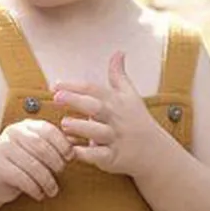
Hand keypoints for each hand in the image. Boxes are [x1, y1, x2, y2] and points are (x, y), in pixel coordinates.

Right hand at [0, 118, 74, 204]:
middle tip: (61, 173)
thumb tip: (79, 146)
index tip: (70, 157)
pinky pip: (21, 178)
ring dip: (46, 180)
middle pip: (41, 147)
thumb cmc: (20, 167)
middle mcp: (12, 133)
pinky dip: (34, 189)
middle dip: (55, 162)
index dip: (62, 144)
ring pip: (32, 165)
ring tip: (52, 190)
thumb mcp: (37, 153)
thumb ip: (53, 147)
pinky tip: (39, 194)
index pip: (47, 130)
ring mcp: (1, 148)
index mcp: (25, 126)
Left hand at [53, 52, 162, 177]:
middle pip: (96, 106)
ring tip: (64, 124)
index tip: (56, 85)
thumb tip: (118, 53)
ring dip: (81, 127)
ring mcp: (115, 138)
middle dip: (77, 101)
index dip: (75, 86)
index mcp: (116, 101)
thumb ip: (118, 75)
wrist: (153, 150)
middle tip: (57, 98)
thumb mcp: (130, 95)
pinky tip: (73, 150)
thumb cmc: (136, 121)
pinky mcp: (113, 157)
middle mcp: (115, 118)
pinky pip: (100, 155)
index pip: (94, 90)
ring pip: (98, 132)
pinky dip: (87, 153)